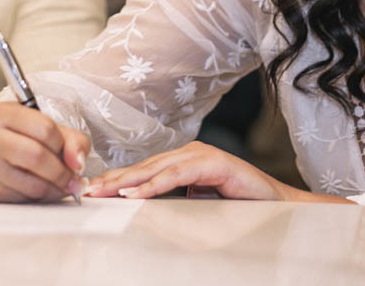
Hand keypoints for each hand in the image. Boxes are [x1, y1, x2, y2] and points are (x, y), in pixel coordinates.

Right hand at [0, 102, 89, 202]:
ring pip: (32, 185)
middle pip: (37, 157)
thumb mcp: (52, 129)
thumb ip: (74, 141)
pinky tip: (39, 188)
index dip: (64, 145)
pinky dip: (39, 199)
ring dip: (54, 189)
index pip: (45, 129)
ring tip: (57, 183)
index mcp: (5, 112)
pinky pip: (23, 200)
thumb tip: (77, 163)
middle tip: (73, 179)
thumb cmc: (25, 137)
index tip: (70, 154)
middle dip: (62, 173)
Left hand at [85, 141, 295, 200]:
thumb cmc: (238, 207)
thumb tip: (140, 210)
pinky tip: (135, 193)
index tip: (92, 190)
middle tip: (87, 189)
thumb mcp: (198, 206)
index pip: (143, 171)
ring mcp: (201, 155)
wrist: (277, 204)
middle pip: (144, 167)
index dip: (117, 180)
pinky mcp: (213, 163)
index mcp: (182, 161)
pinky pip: (177, 175)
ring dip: (127, 181)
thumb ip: (174, 203)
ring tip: (104, 191)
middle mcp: (189, 153)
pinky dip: (154, 184)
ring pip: (156, 169)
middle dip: (113, 179)